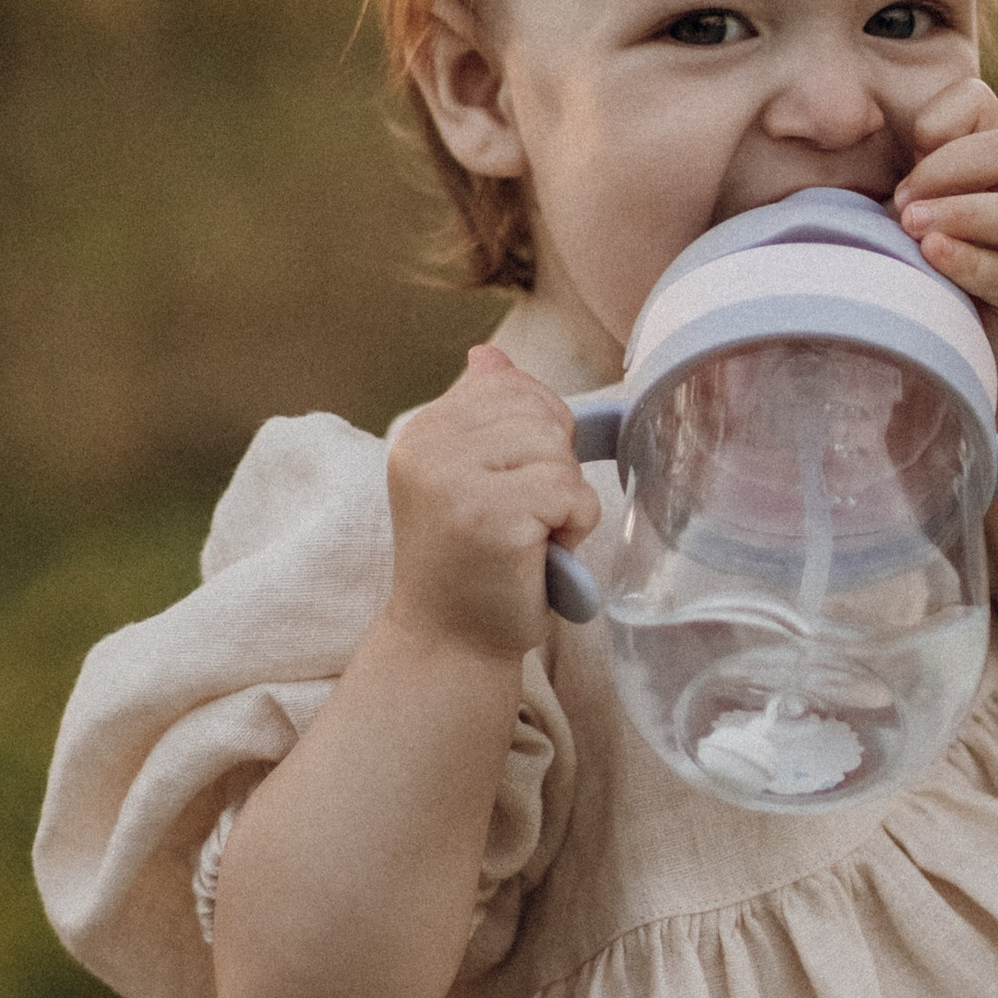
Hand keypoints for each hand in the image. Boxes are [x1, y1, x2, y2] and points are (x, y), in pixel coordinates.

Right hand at [384, 346, 600, 665]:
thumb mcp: (466, 478)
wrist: (450, 642)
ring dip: (565, 498)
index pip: (510, 385)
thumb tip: (490, 356)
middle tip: (525, 516)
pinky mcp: (490, 515)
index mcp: (423, 430)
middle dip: (554, 465)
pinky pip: (570, 492)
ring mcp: (455, 480)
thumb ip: (481, 416)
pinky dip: (574, 526)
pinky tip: (540, 553)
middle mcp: (428, 447)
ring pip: (558, 450)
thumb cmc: (472, 564)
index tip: (514, 482)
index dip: (539, 433)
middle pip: (539, 412)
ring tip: (530, 535)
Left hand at [894, 79, 997, 401]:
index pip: (980, 104)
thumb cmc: (936, 274)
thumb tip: (822, 147)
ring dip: (963, 213)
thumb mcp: (913, 219)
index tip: (908, 152)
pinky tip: (935, 255)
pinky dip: (971, 261)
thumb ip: (901, 185)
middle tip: (900, 204)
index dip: (942, 118)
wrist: (975, 351)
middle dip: (947, 171)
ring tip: (913, 226)